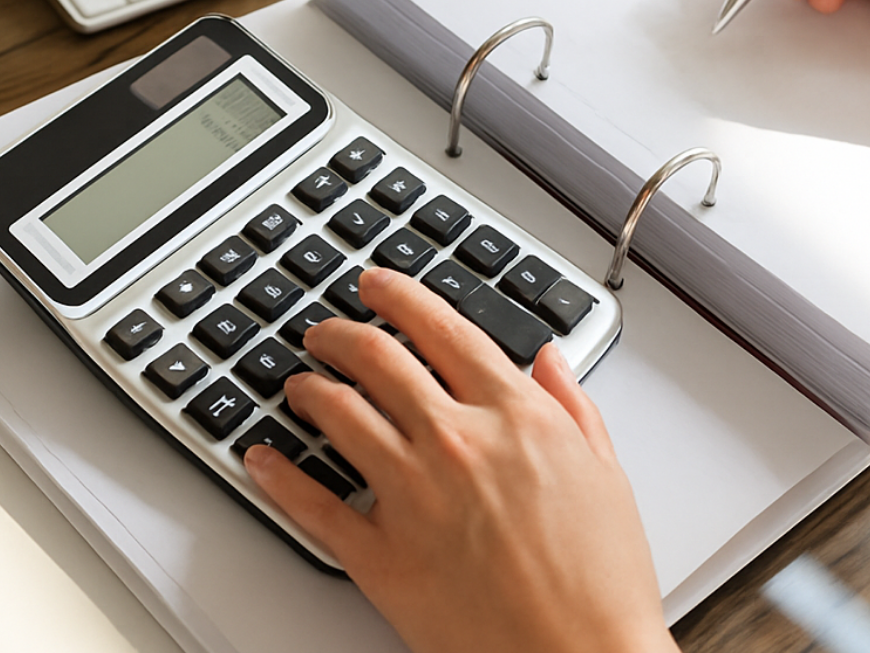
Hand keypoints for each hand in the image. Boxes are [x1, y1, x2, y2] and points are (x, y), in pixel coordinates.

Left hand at [243, 268, 676, 652]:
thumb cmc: (602, 582)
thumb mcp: (606, 475)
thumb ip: (571, 406)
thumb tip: (549, 360)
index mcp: (513, 415)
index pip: (440, 326)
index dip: (398, 295)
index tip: (376, 285)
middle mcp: (455, 441)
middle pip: (377, 359)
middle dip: (340, 334)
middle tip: (325, 332)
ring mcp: (412, 496)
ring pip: (338, 414)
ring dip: (308, 389)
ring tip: (299, 386)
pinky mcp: (381, 555)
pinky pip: (313, 504)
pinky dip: (280, 476)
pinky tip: (263, 460)